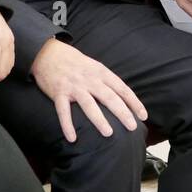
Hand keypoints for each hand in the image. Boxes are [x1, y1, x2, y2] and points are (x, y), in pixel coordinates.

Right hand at [29, 39, 145, 142]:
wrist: (48, 53)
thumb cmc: (74, 62)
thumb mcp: (94, 66)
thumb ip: (106, 80)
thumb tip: (122, 97)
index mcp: (101, 72)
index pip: (122, 89)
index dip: (134, 102)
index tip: (143, 116)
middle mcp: (90, 79)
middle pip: (109, 97)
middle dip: (122, 113)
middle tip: (132, 127)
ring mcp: (74, 86)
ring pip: (89, 105)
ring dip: (99, 120)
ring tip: (109, 133)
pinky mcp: (58, 93)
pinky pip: (63, 111)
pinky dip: (67, 125)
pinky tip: (72, 138)